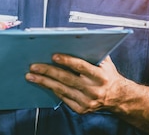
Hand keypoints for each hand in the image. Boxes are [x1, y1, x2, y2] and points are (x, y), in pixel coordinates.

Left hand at [25, 55, 148, 132]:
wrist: (117, 97)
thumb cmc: (107, 75)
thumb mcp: (105, 61)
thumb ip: (92, 51)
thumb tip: (72, 39)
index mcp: (100, 76)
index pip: (81, 66)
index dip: (66, 60)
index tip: (53, 56)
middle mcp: (93, 89)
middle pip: (66, 79)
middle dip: (48, 71)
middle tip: (34, 66)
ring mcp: (87, 101)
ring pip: (61, 90)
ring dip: (44, 82)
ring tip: (31, 76)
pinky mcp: (81, 109)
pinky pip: (63, 98)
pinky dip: (51, 90)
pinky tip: (42, 84)